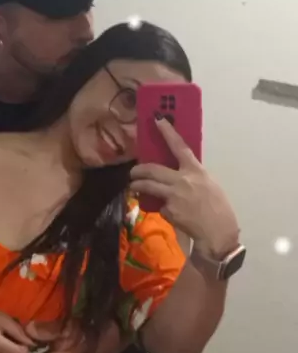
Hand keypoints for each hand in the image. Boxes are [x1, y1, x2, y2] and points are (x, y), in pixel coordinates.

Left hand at [130, 117, 239, 256]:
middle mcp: (182, 180)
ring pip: (148, 186)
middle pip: (153, 169)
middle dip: (138, 170)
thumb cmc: (218, 208)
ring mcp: (173, 195)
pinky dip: (161, 209)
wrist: (217, 232)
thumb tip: (177, 175)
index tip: (157, 120)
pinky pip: (160, 206)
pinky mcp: (168, 210)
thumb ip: (192, 177)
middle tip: (133, 171)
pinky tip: (170, 214)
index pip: (180, 147)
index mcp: (196, 171)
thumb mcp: (209, 185)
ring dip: (137, 186)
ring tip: (134, 187)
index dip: (168, 132)